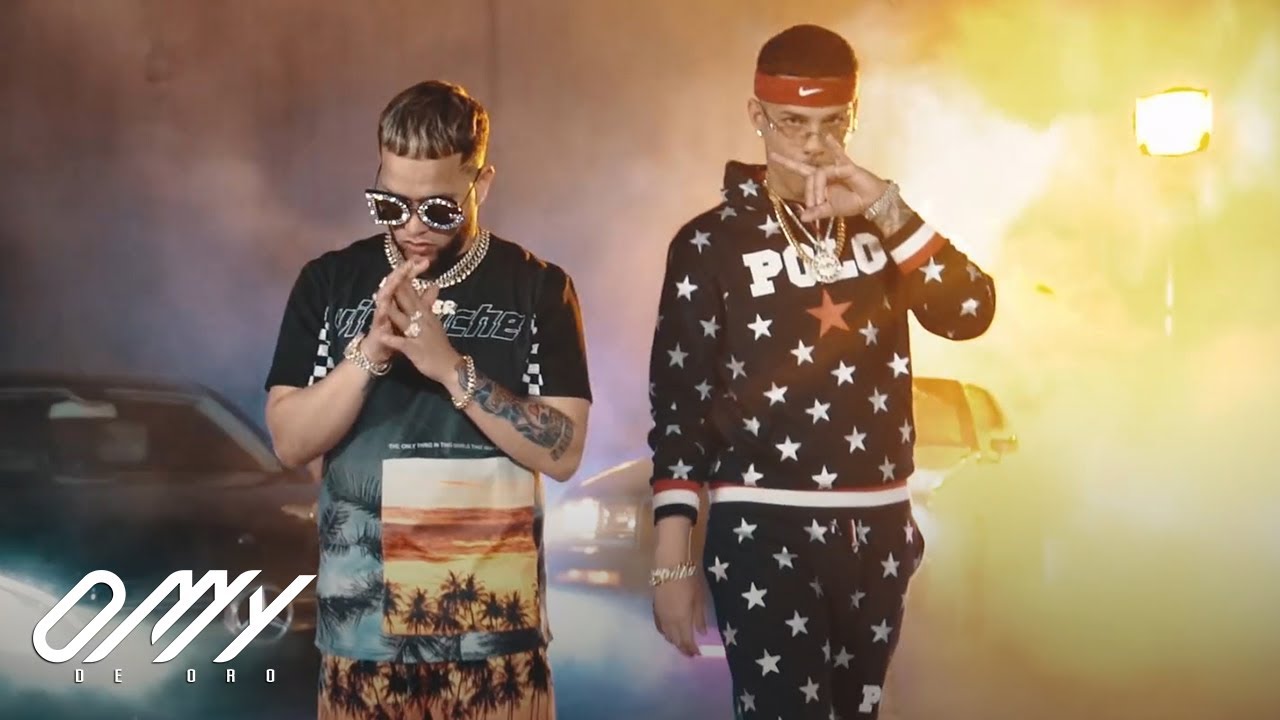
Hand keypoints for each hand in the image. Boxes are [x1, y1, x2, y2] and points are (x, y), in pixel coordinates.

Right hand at [363, 259, 426, 364]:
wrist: (380, 351)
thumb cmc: (395, 333)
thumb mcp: (413, 315)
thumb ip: (423, 301)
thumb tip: (434, 285)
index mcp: (398, 299)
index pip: (406, 280)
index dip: (414, 270)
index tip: (425, 261)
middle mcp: (388, 303)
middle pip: (394, 284)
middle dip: (401, 272)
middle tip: (409, 262)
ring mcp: (381, 314)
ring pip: (384, 296)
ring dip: (389, 287)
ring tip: (396, 277)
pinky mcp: (377, 327)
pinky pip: (379, 318)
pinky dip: (382, 312)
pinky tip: (385, 305)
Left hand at [381, 263, 461, 382]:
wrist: (450, 367)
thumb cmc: (440, 345)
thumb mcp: (435, 321)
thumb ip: (430, 304)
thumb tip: (433, 285)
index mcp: (425, 313)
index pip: (412, 292)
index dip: (402, 279)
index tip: (392, 269)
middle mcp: (422, 320)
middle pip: (407, 300)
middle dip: (395, 289)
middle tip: (383, 277)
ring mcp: (418, 334)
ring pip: (403, 320)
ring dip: (391, 311)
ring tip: (378, 304)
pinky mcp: (415, 350)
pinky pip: (403, 343)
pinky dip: (392, 339)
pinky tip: (382, 336)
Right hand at [652, 566, 706, 656]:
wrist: (670, 568)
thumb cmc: (688, 581)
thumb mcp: (699, 599)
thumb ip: (699, 618)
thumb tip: (702, 633)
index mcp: (682, 620)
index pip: (686, 641)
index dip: (692, 649)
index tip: (698, 654)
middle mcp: (670, 622)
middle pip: (675, 641)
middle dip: (683, 648)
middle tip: (690, 653)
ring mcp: (661, 616)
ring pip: (666, 635)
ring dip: (674, 641)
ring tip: (681, 643)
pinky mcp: (655, 609)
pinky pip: (659, 627)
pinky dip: (665, 633)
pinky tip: (668, 633)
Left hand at [770, 134, 889, 220]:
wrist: (870, 202)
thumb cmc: (851, 203)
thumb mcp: (831, 210)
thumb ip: (817, 213)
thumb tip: (802, 218)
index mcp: (820, 180)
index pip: (800, 169)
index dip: (786, 162)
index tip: (771, 155)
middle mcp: (825, 172)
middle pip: (809, 176)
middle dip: (809, 192)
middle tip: (814, 206)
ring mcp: (836, 168)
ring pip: (819, 174)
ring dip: (818, 190)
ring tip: (822, 202)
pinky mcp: (847, 167)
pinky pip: (839, 156)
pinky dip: (833, 146)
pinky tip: (827, 137)